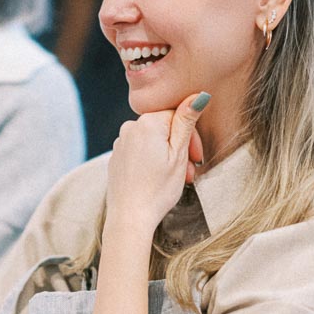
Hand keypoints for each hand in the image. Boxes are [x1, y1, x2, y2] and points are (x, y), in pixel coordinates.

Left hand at [105, 93, 208, 232]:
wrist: (129, 218)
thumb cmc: (157, 189)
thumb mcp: (178, 154)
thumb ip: (186, 121)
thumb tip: (197, 95)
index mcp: (147, 123)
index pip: (177, 115)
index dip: (191, 135)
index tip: (197, 157)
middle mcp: (129, 128)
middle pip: (164, 128)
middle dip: (180, 147)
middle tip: (190, 171)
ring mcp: (120, 143)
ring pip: (153, 141)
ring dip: (168, 156)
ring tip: (177, 179)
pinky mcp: (116, 157)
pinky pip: (140, 151)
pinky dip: (152, 161)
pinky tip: (158, 179)